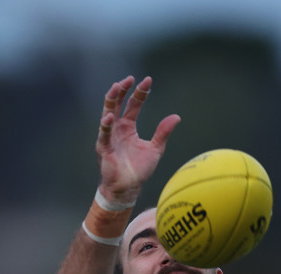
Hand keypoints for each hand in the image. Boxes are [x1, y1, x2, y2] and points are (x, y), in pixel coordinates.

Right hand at [96, 75, 180, 201]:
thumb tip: (176, 117)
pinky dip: (106, 125)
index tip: (148, 80)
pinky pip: (104, 134)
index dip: (140, 92)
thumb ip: (163, 133)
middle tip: (129, 79)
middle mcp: (117, 128)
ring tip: (117, 87)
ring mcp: (109, 136)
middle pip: (117, 103)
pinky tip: (110, 116)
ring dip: (111, 100)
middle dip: (123, 90)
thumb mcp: (155, 149)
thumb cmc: (139, 170)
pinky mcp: (104, 148)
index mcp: (129, 126)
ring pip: (107, 113)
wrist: (128, 188)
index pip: (134, 104)